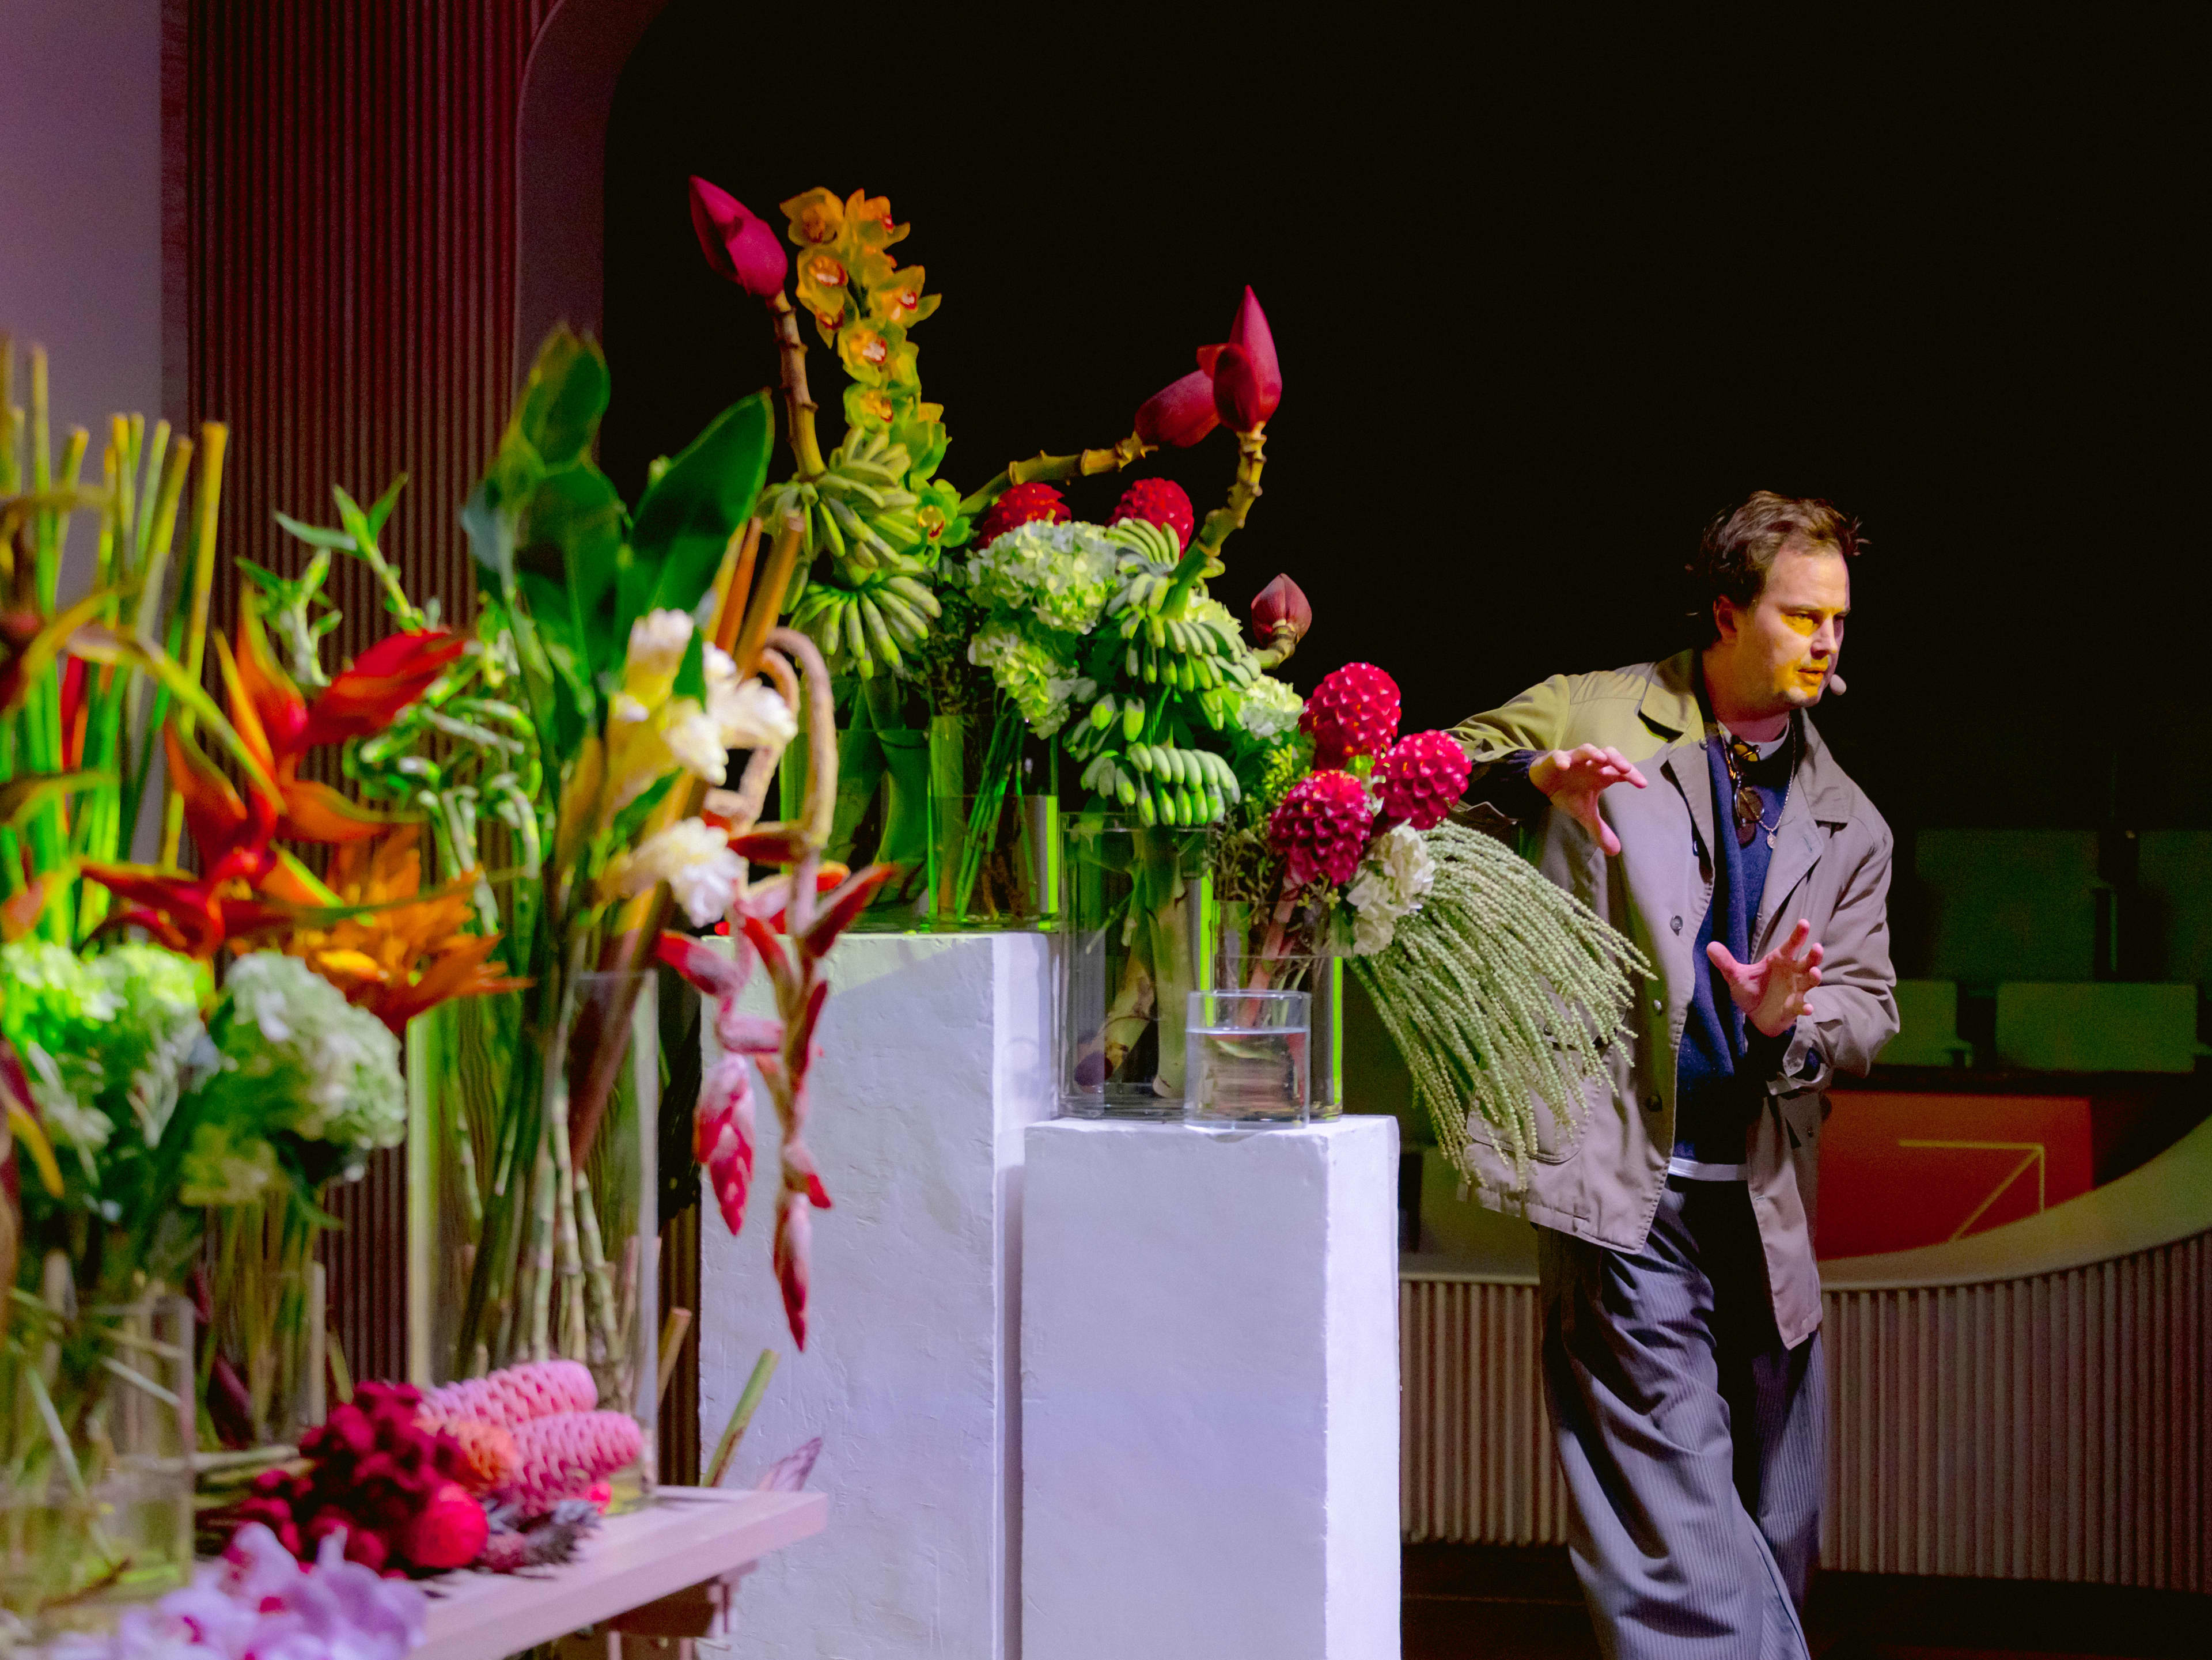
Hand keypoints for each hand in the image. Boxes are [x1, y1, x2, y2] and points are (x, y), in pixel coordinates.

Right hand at [1529, 744, 1646, 855]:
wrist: (1545, 785)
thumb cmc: (1569, 793)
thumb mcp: (1585, 814)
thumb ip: (1600, 830)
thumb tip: (1615, 852)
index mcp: (1601, 774)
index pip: (1621, 772)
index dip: (1632, 776)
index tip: (1642, 785)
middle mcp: (1591, 763)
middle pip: (1609, 754)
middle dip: (1617, 759)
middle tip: (1626, 768)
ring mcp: (1573, 759)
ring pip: (1586, 749)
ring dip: (1593, 753)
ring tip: (1600, 759)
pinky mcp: (1555, 759)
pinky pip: (1559, 756)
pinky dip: (1562, 759)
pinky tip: (1564, 766)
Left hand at [1707, 919, 1823, 1037]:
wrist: (1755, 1016)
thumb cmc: (1751, 991)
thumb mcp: (1736, 976)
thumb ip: (1726, 962)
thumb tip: (1710, 946)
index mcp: (1779, 960)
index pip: (1790, 944)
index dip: (1798, 934)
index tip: (1804, 923)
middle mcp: (1792, 972)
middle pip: (1807, 961)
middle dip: (1814, 955)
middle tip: (1816, 947)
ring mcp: (1796, 990)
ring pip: (1810, 980)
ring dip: (1815, 976)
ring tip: (1815, 973)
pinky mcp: (1794, 1007)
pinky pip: (1802, 1006)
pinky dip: (1805, 1007)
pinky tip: (1808, 1008)